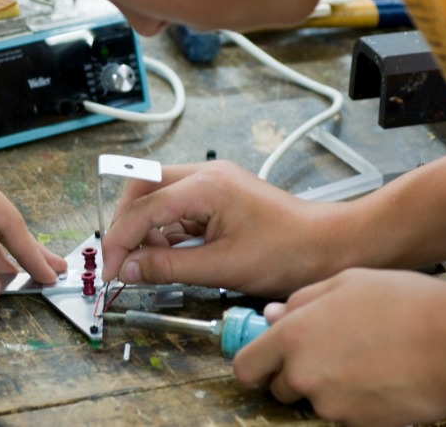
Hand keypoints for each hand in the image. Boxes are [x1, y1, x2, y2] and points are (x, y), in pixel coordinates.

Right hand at [100, 160, 343, 297]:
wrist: (334, 245)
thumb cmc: (290, 252)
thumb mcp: (222, 268)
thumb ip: (169, 267)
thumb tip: (130, 270)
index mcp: (206, 186)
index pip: (144, 208)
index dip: (120, 241)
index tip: (112, 270)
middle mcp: (206, 175)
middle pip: (143, 189)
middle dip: (126, 225)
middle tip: (121, 261)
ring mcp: (213, 183)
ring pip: (158, 197)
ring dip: (145, 229)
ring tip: (145, 264)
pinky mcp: (220, 196)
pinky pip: (178, 208)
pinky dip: (164, 231)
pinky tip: (166, 255)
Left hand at [232, 269, 445, 425]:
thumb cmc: (406, 305)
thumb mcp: (345, 282)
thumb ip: (300, 301)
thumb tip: (272, 314)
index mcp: (292, 336)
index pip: (246, 366)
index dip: (255, 363)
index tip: (265, 360)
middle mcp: (303, 375)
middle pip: (279, 388)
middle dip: (294, 375)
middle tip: (327, 355)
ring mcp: (330, 405)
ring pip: (314, 401)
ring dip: (327, 388)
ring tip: (363, 361)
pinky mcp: (358, 424)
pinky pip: (344, 415)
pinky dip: (355, 402)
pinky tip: (380, 377)